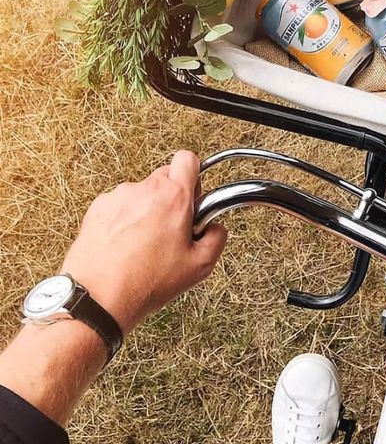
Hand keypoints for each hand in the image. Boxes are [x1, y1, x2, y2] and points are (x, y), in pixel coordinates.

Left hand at [61, 150, 226, 335]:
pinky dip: (123, 219)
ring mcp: (119, 197)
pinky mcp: (98, 208)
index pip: (188, 159)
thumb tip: (215, 228)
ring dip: (146, 209)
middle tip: (172, 226)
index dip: (194, 175)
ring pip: (142, 193)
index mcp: (174, 197)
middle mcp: (145, 190)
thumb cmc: (144, 282)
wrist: (97, 299)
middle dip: (172, 197)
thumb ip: (217, 238)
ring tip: (143, 243)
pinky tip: (124, 245)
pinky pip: (119, 205)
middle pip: (165, 176)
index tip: (193, 195)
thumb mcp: (199, 267)